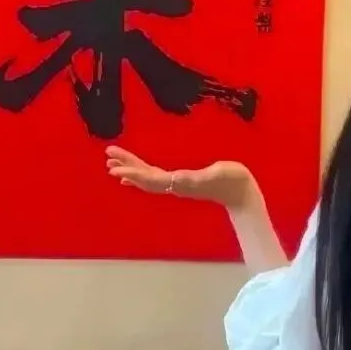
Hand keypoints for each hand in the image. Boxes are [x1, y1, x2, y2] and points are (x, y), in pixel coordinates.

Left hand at [105, 147, 253, 208]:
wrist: (242, 193)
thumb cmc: (233, 180)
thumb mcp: (218, 174)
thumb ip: (198, 177)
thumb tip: (178, 178)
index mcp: (182, 182)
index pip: (153, 179)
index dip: (135, 173)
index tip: (117, 169)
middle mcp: (176, 185)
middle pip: (145, 178)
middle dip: (127, 166)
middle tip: (108, 156)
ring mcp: (177, 184)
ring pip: (148, 177)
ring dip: (131, 170)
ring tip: (112, 164)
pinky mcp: (181, 181)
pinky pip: (154, 178)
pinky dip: (140, 175)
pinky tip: (129, 176)